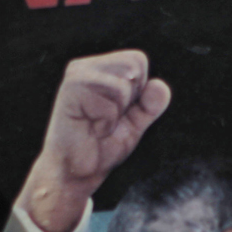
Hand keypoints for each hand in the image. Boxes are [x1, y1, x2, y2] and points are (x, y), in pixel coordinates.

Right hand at [19, 50, 170, 231]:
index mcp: (99, 68)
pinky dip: (106, 121)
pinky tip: (89, 127)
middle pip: (134, 65)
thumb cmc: (99, 146)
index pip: (138, 60)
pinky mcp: (71, 90)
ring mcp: (76, 76)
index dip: (138, 92)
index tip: (117, 113)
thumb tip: (159, 85)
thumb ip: (150, 105)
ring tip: (97, 124)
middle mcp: (85, 67)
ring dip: (116, 113)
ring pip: (123, 84)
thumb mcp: (134, 124)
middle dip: (129, 100)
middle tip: (106, 120)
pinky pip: (110, 101)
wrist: (75, 171)